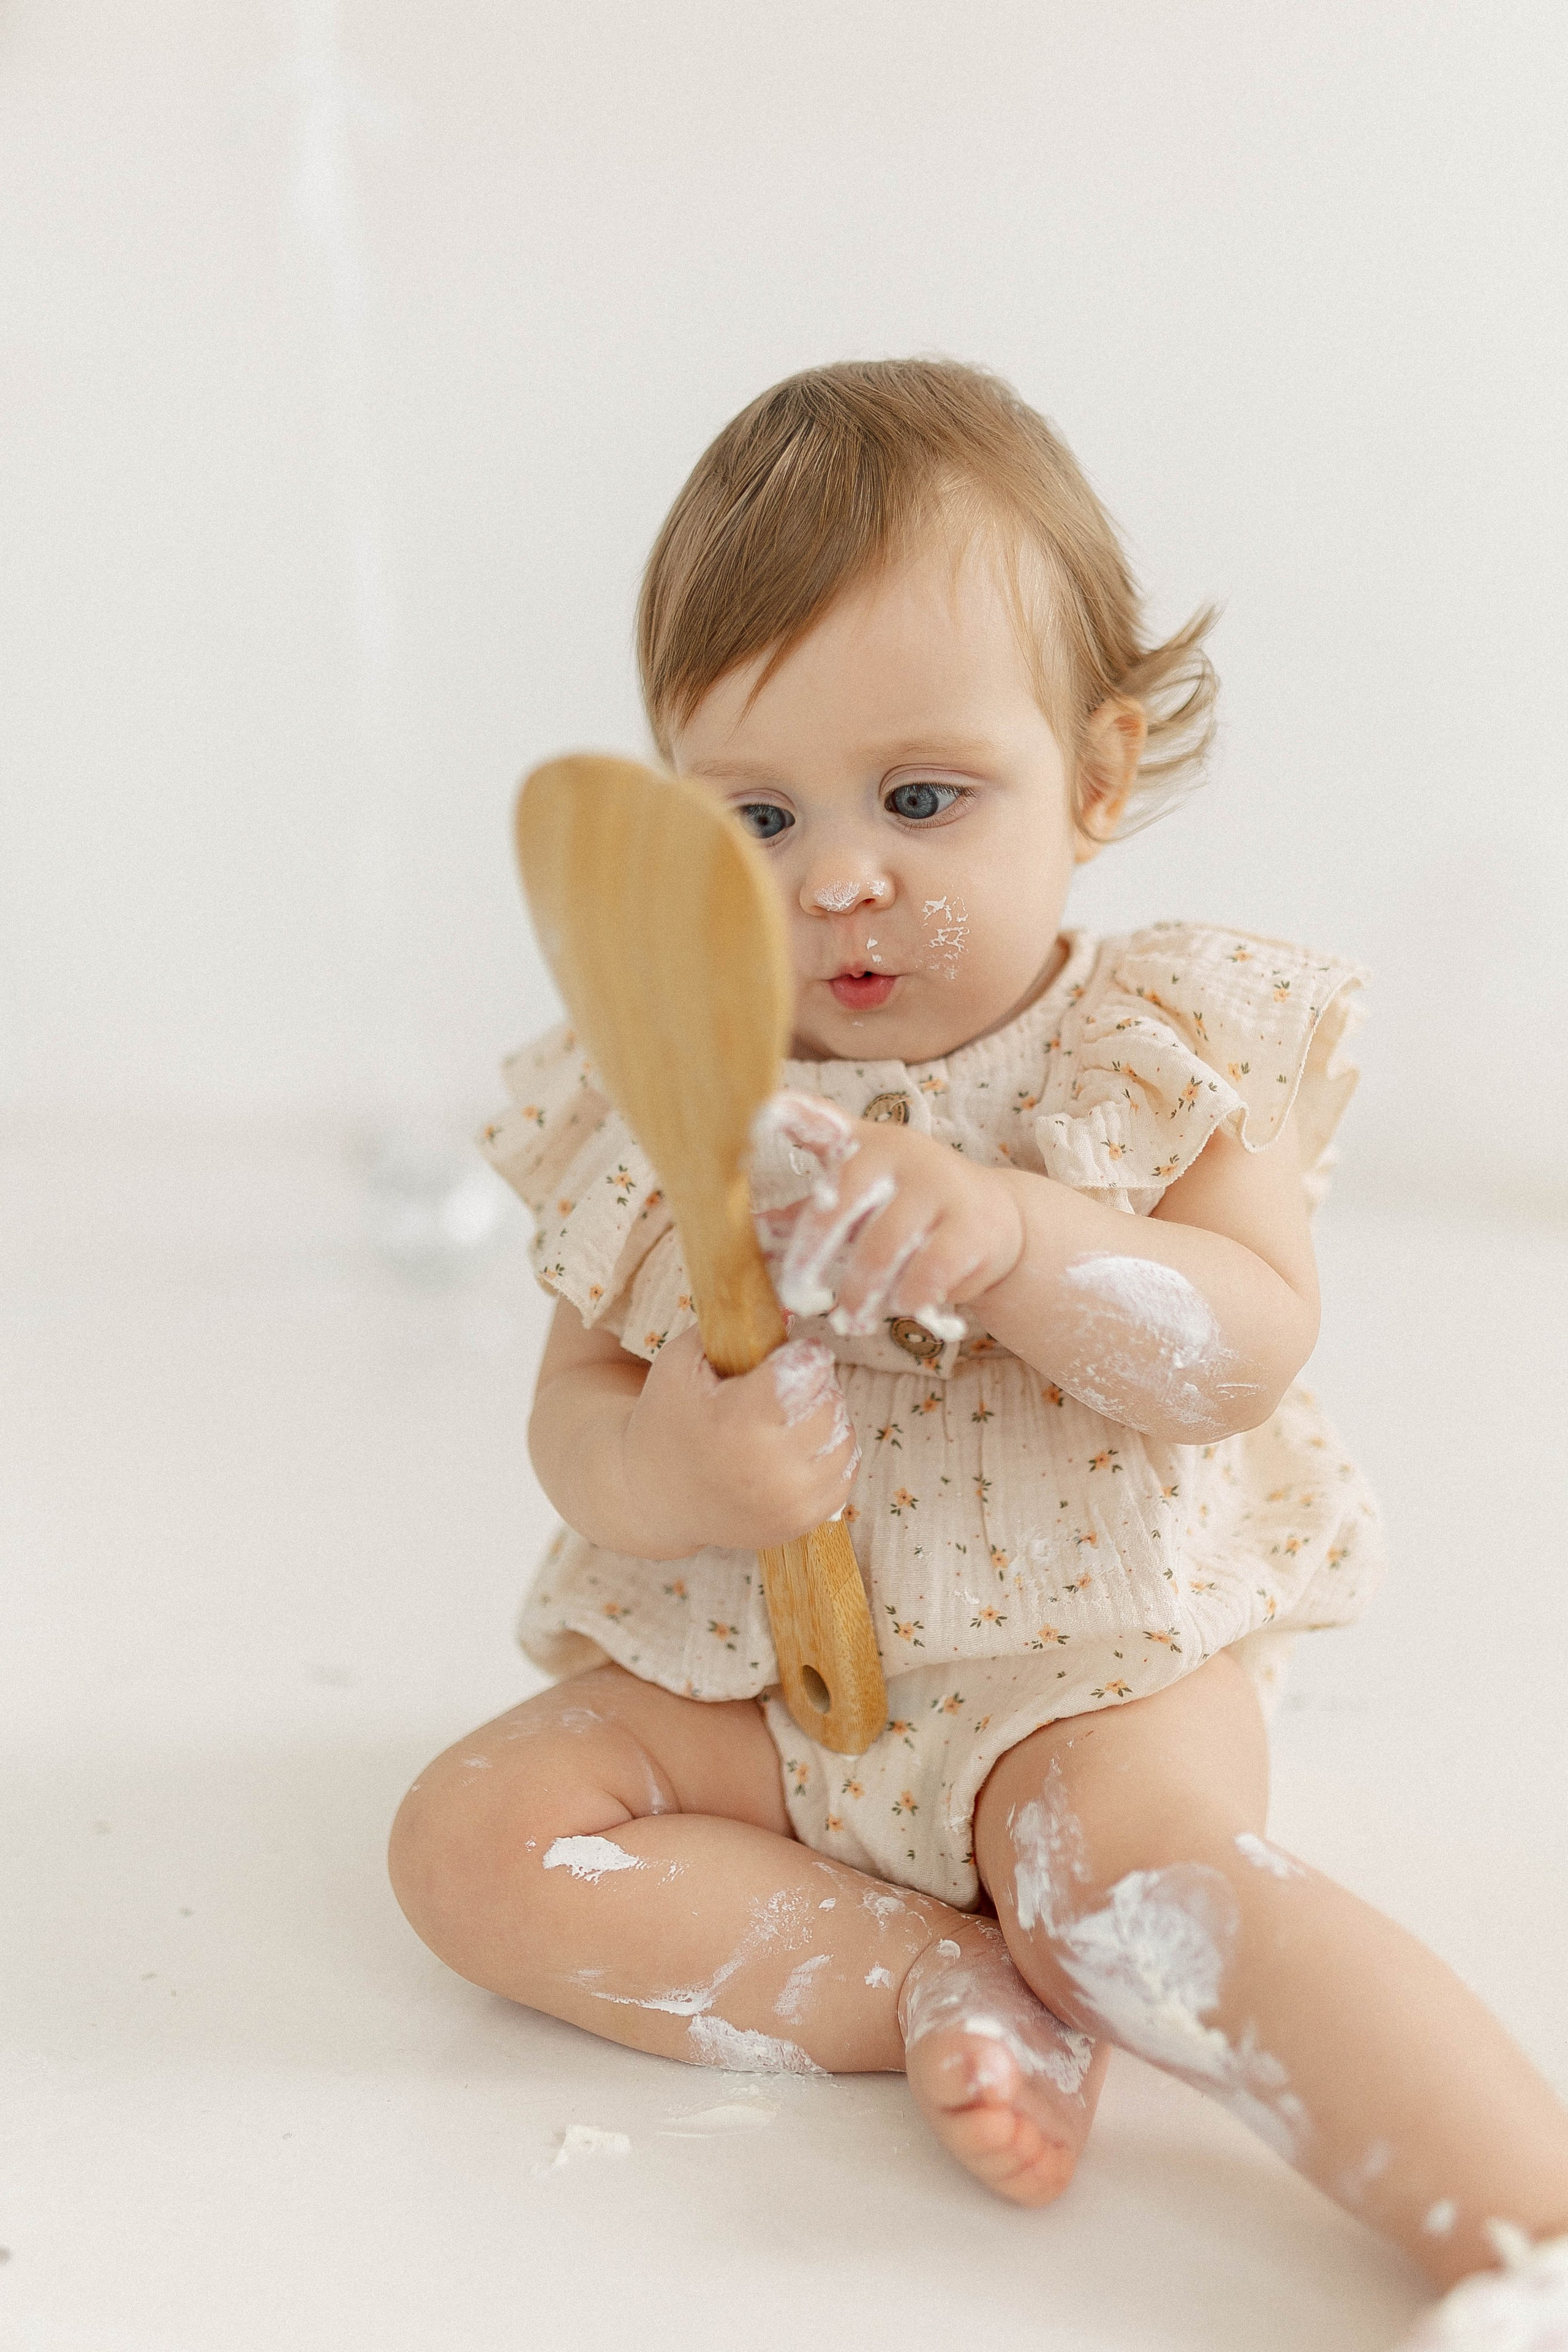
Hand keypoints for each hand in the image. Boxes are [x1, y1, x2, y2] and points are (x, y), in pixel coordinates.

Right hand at [620, 1324, 859, 1554]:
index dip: (802, 1355)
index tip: (787, 1357)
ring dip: (826, 1420)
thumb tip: (790, 1304)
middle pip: (830, 1402)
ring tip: (789, 1419)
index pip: (808, 1370)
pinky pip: (845, 1474)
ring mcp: (787, 1502)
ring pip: (845, 1438)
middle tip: (785, 1388)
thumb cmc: (668, 1418)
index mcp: (737, 1421)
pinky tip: (796, 1448)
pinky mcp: (801, 1524)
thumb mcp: (681, 1361)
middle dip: (815, 1386)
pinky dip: (829, 1455)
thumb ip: (730, 1324)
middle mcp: (768, 1468)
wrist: (655, 1496)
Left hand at [757, 1092, 1025, 1338]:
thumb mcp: (861, 1201)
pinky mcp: (972, 1226)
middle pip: (839, 1204)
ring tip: (850, 1319)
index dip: (793, 1115)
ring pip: (881, 1249)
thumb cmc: (910, 1209)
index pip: (823, 1123)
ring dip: (859, 1293)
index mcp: (863, 1144)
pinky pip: (926, 1273)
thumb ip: (810, 1212)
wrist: (997, 1220)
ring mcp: (939, 1186)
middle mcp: (901, 1153)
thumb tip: (752, 1230)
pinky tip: (903, 1305)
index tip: (762, 1112)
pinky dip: (906, 1298)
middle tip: (795, 1295)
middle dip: (810, 1257)